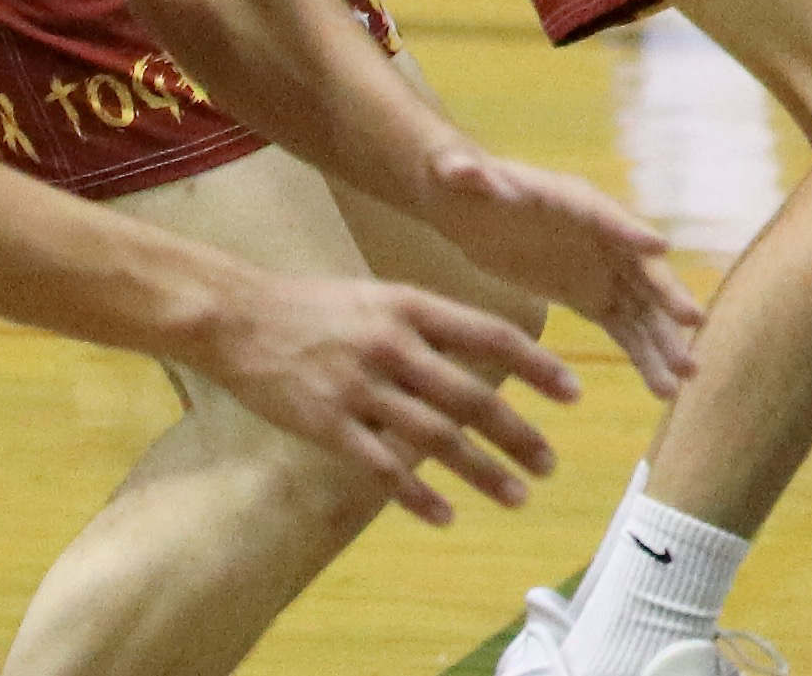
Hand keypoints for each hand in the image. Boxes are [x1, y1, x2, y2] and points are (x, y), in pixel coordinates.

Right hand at [170, 266, 577, 526]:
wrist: (239, 317)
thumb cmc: (314, 306)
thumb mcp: (379, 297)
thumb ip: (428, 323)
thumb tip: (484, 348)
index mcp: (410, 307)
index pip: (490, 336)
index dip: (536, 366)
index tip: (572, 393)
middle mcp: (393, 345)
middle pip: (471, 396)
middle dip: (517, 433)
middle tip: (550, 463)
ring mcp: (360, 387)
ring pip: (435, 437)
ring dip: (481, 472)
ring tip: (516, 495)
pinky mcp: (329, 424)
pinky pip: (383, 466)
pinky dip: (418, 495)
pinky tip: (445, 515)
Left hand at [392, 139, 705, 402]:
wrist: (469, 205)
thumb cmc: (464, 182)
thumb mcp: (457, 175)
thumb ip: (465, 174)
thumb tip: (461, 171)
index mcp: (573, 200)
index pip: (606, 215)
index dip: (630, 231)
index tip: (660, 248)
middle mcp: (602, 233)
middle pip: (641, 265)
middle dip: (666, 293)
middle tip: (694, 320)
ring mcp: (602, 267)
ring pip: (641, 306)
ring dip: (665, 339)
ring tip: (686, 377)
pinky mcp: (592, 295)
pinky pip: (625, 328)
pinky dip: (644, 355)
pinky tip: (662, 388)